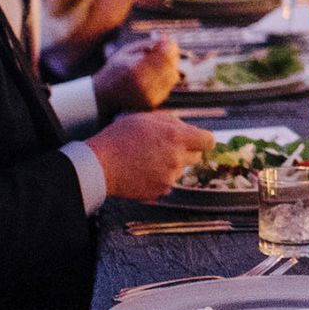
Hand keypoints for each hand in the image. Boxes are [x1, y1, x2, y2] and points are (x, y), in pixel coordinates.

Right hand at [85, 111, 213, 200]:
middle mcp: (177, 157)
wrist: (99, 164)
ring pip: (181, 170)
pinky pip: (169, 183)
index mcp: (176, 136)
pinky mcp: (161, 191)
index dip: (204, 140)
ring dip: (171, 165)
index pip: (208, 140)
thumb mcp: (147, 118)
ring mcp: (169, 176)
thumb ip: (173, 122)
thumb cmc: (120, 137)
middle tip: (165, 148)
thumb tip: (189, 129)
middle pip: (196, 156)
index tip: (199, 141)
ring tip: (147, 160)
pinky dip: (161, 178)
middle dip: (186, 151)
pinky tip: (144, 172)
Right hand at [94, 36, 181, 112]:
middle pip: (170, 66)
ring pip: (172, 77)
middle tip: (172, 51)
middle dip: (174, 57)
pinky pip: (168, 87)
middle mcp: (141, 82)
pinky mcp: (150, 102)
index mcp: (134, 67)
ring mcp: (147, 94)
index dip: (170, 48)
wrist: (103, 95)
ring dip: (173, 67)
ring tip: (165, 62)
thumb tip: (165, 38)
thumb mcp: (125, 52)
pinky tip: (161, 74)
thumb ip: (145, 44)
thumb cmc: (114, 70)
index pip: (163, 56)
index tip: (172, 42)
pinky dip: (168, 79)